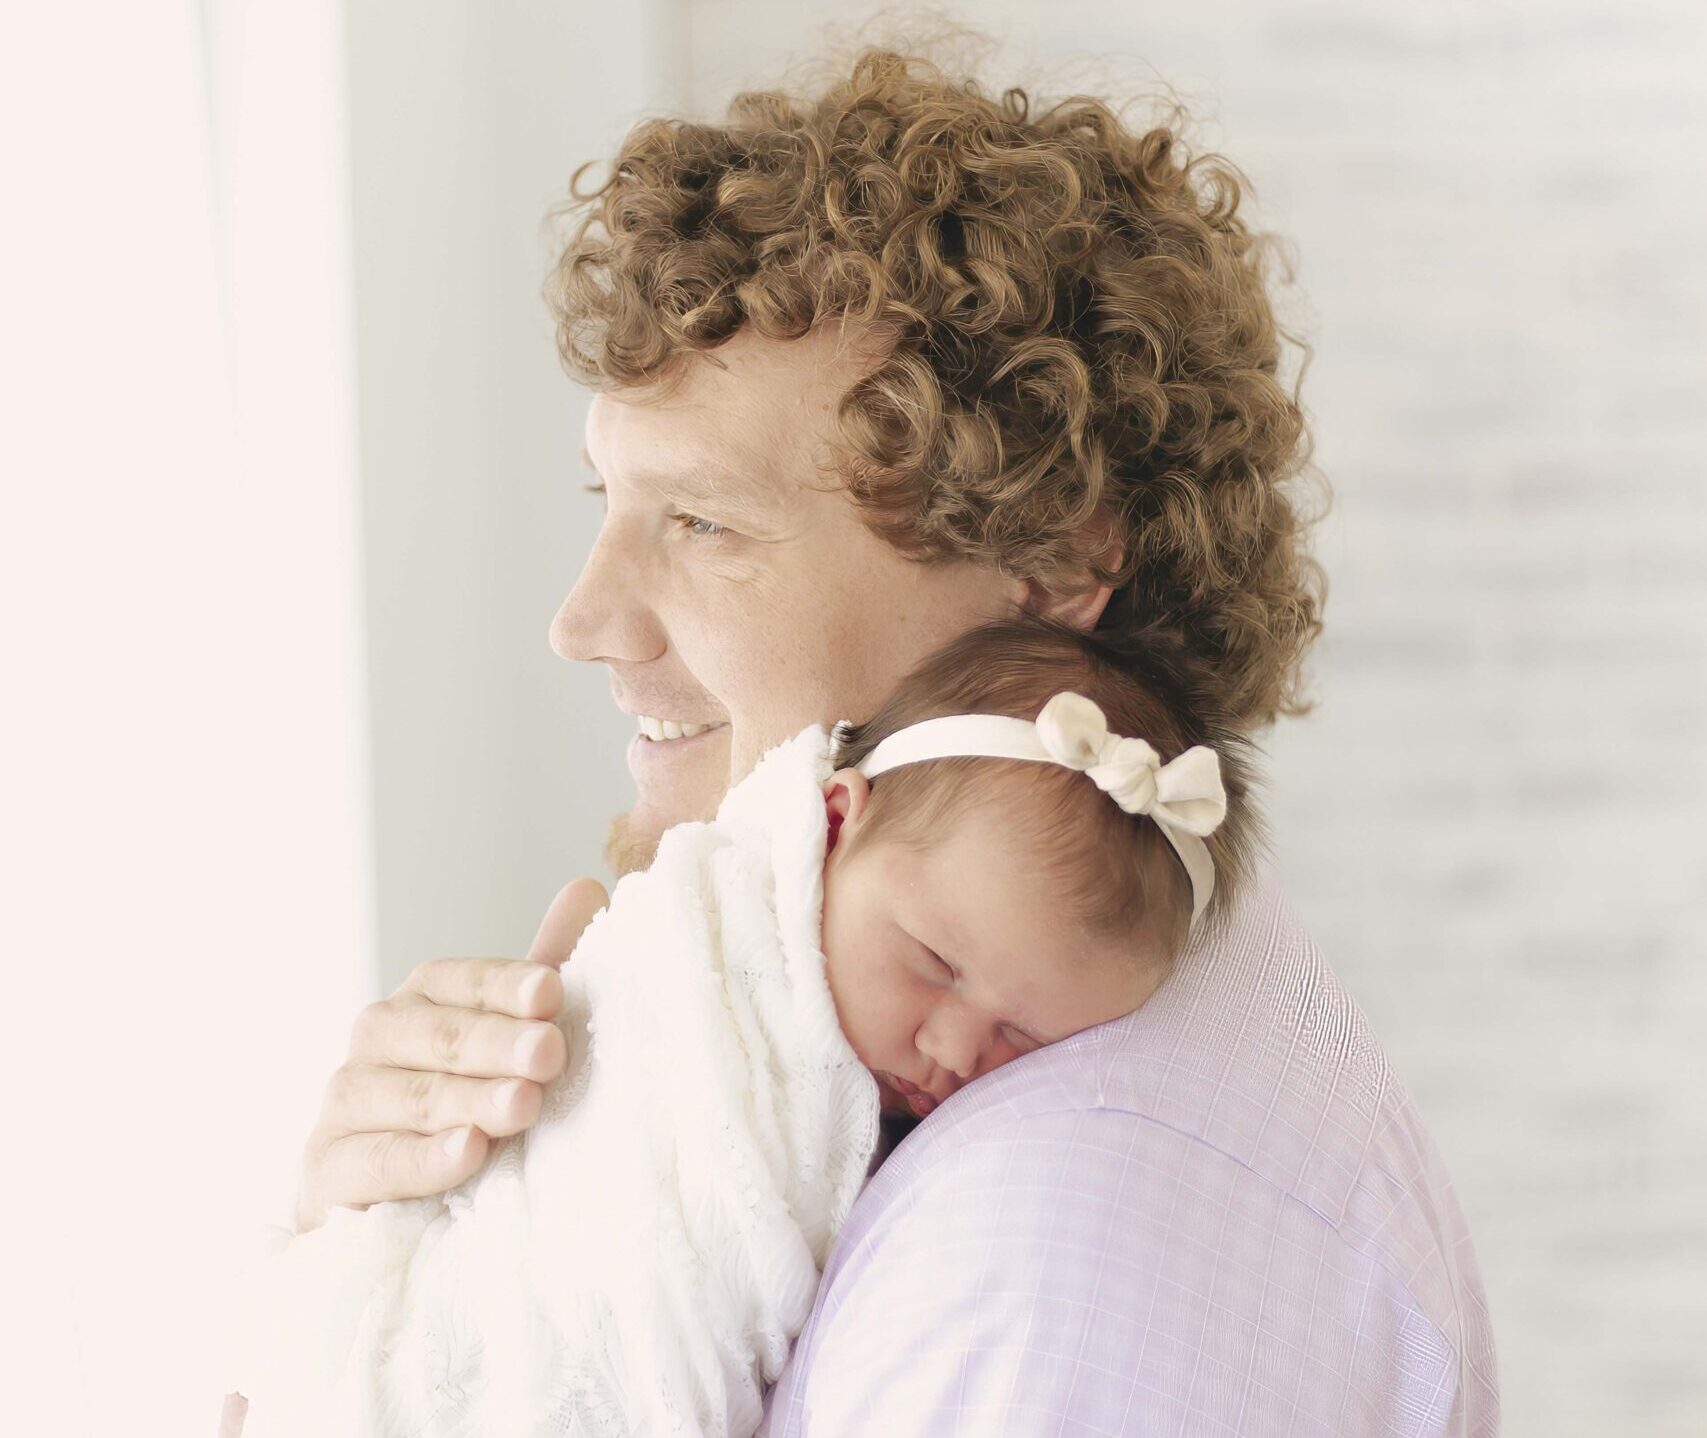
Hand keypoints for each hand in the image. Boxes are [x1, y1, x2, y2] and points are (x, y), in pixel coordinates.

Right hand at [292, 877, 609, 1232]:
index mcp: (424, 997)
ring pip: (416, 1096)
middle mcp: (378, 1037)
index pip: (465, 981)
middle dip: (499, 1045)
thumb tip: (588, 888)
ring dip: (472, 1101)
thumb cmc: (467, 1103)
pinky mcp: (326, 1168)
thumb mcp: (511, 1038)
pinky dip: (424, 1159)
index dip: (508, 986)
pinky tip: (467, 1154)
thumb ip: (543, 970)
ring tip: (523, 1106)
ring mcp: (346, 1101)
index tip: (552, 992)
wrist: (394, 1202)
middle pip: (442, 1036)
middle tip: (549, 1054)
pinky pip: (377, 1160)